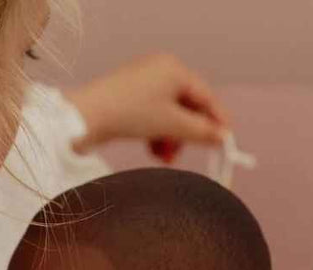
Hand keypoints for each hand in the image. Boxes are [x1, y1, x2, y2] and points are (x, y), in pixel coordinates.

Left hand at [65, 53, 227, 160]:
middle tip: (183, 155)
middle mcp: (160, 69)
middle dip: (186, 134)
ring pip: (169, 114)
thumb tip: (222, 137)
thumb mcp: (172, 125)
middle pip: (186, 105)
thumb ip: (201, 131)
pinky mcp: (128, 97)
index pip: (205, 95)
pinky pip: (152, 115)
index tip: (225, 142)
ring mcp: (143, 82)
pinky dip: (156, 133)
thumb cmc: (131, 114)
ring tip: (165, 157)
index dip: (217, 120)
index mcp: (174, 68)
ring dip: (171, 138)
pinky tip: (152, 150)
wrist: (88, 117)